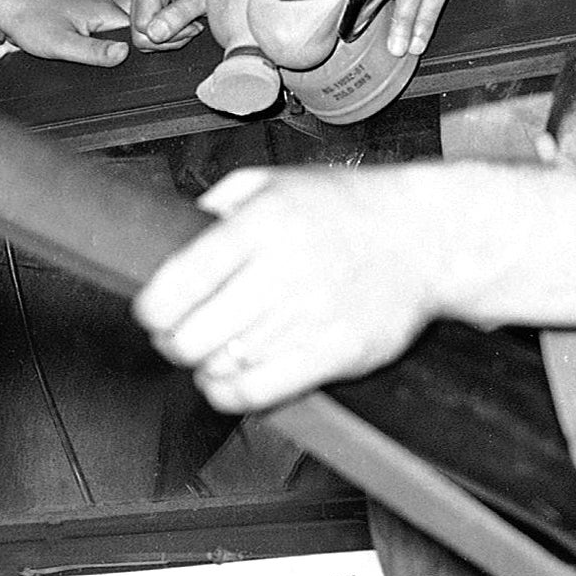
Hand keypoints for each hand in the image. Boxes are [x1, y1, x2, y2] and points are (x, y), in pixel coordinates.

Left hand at [0, 0, 129, 67]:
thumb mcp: (63, 43)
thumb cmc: (28, 21)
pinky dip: (91, 45)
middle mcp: (102, 8)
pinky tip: (81, 52)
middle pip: (126, 35)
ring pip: (111, 36)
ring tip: (87, 57)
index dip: (138, 51)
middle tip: (100, 63)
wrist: (3, 9)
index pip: (138, 32)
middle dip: (120, 53)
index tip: (130, 67)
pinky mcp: (80, 18)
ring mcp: (91, 12)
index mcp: (105, 10)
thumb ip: (95, 51)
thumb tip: (125, 54)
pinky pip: (96, 34)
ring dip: (104, 50)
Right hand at [121, 0, 213, 49]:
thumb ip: (179, 15)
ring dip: (168, 39)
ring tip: (187, 23)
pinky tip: (179, 25)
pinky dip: (164, 37)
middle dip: (169, 37)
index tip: (191, 24)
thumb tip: (154, 34)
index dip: (168, 33)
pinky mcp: (142, 9)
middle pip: (139, 33)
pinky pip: (145, 35)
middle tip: (191, 25)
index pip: (142, 24)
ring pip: (141, 38)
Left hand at [135, 168, 461, 410]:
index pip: (181, 282)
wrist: (426, 237)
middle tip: (175, 336)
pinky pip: (262, 392)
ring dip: (202, 366)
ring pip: (224, 365)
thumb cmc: (347, 208)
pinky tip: (226, 382)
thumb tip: (169, 236)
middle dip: (172, 341)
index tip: (150, 313)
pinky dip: (230, 395)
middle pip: (194, 334)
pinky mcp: (336, 353)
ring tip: (206, 354)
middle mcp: (283, 271)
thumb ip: (219, 203)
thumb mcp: (276, 180)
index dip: (152, 309)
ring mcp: (311, 316)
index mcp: (262, 224)